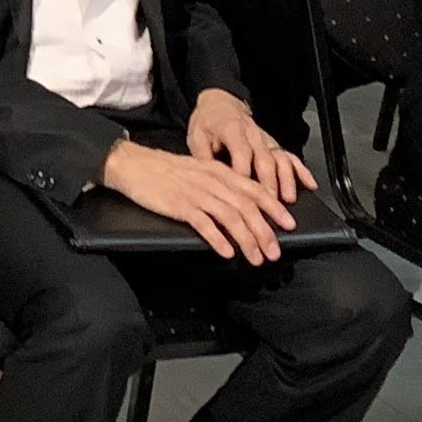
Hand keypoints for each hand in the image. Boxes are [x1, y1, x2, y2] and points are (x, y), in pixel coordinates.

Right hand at [96, 138, 287, 263]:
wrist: (134, 164)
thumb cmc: (164, 170)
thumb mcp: (198, 171)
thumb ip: (219, 185)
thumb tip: (240, 205)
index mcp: (219, 172)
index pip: (255, 189)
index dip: (274, 208)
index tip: (288, 224)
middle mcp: (212, 182)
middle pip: (247, 207)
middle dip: (265, 231)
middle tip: (275, 251)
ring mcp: (197, 193)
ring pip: (231, 217)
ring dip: (247, 240)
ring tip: (255, 257)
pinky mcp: (180, 205)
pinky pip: (204, 224)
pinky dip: (218, 239)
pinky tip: (226, 252)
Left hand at [184, 90, 308, 210]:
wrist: (220, 102)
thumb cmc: (207, 122)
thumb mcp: (196, 135)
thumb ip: (203, 157)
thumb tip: (207, 180)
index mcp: (233, 130)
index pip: (242, 155)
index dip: (244, 176)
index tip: (244, 196)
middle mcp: (253, 134)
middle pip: (265, 160)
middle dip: (270, 184)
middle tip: (271, 205)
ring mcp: (266, 139)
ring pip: (280, 159)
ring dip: (286, 179)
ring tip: (289, 198)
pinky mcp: (273, 143)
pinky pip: (290, 155)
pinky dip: (301, 170)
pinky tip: (310, 184)